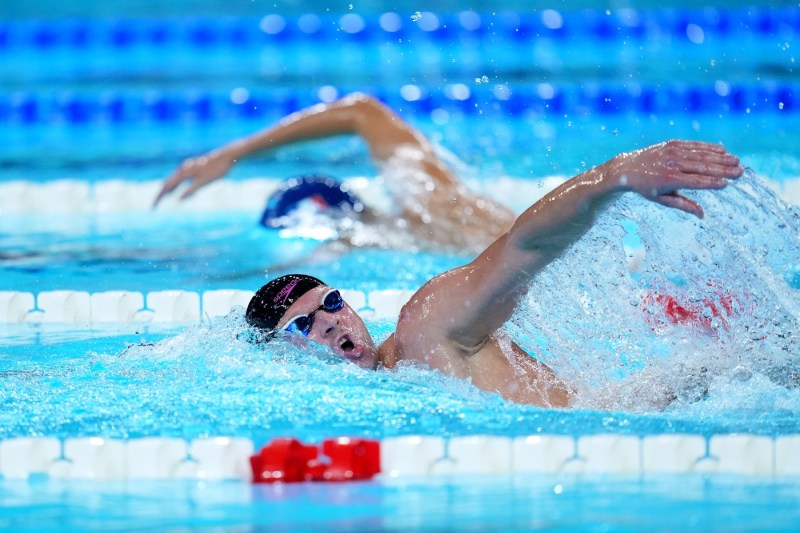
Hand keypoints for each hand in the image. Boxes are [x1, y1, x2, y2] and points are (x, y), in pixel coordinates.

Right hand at [152, 149, 235, 206]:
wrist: (227, 156)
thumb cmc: (217, 169)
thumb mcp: (204, 182)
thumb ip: (191, 190)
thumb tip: (179, 199)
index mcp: (184, 171)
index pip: (166, 186)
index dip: (159, 197)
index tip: (153, 207)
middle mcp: (183, 168)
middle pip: (167, 182)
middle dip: (160, 194)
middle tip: (154, 206)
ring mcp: (188, 167)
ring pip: (174, 180)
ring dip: (167, 190)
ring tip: (161, 199)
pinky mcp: (194, 167)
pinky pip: (181, 178)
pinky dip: (176, 186)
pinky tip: (176, 191)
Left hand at [608, 140, 742, 217]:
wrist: (627, 168)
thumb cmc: (646, 187)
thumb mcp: (661, 199)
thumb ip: (683, 205)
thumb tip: (703, 215)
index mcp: (669, 180)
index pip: (695, 182)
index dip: (712, 183)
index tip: (727, 184)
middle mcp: (672, 164)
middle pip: (702, 167)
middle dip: (723, 169)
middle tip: (740, 172)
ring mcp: (672, 152)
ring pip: (701, 154)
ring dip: (720, 157)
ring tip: (736, 161)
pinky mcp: (673, 143)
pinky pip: (694, 145)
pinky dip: (709, 147)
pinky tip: (723, 150)